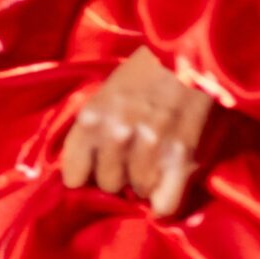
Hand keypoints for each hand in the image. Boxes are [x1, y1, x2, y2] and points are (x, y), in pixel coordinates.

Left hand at [58, 45, 215, 218]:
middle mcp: (116, 136)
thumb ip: (92, 128)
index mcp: (92, 118)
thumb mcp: (103, 93)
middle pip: (106, 184)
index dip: (83, 175)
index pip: (73, 174)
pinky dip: (162, 202)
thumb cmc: (141, 72)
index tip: (91, 172)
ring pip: (136, 190)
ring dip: (142, 182)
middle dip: (116, 175)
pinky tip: (163, 189)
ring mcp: (148, 148)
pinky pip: (164, 203)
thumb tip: (84, 171)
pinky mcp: (179, 157)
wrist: (186, 55)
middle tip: (128, 160)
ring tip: (150, 163)